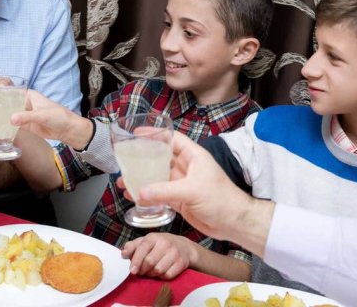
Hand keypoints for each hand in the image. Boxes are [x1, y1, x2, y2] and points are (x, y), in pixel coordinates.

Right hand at [10, 90, 90, 146]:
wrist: (67, 130)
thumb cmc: (58, 116)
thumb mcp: (41, 115)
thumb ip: (26, 117)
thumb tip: (11, 119)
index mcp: (29, 95)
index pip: (12, 91)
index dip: (0, 94)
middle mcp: (25, 103)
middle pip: (8, 104)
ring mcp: (25, 114)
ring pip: (10, 114)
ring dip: (2, 117)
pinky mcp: (26, 125)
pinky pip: (14, 125)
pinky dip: (8, 126)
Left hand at [121, 233, 193, 278]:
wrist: (183, 246)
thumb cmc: (159, 245)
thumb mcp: (145, 241)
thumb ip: (132, 246)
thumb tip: (123, 254)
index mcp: (153, 237)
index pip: (142, 248)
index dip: (136, 261)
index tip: (132, 270)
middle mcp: (165, 243)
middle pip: (150, 262)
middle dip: (143, 270)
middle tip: (141, 272)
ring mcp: (174, 253)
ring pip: (158, 270)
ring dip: (151, 274)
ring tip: (150, 272)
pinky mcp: (181, 263)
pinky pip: (167, 275)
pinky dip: (161, 277)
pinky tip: (160, 273)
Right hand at [125, 132, 273, 256]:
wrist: (233, 223)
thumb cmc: (221, 199)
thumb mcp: (192, 190)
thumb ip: (165, 190)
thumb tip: (140, 191)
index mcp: (193, 156)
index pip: (172, 139)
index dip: (155, 134)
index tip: (137, 133)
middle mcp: (186, 168)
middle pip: (160, 158)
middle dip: (142, 159)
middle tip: (124, 160)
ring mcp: (182, 184)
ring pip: (157, 178)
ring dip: (141, 180)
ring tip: (123, 182)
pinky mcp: (179, 200)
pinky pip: (159, 195)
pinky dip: (146, 196)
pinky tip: (133, 197)